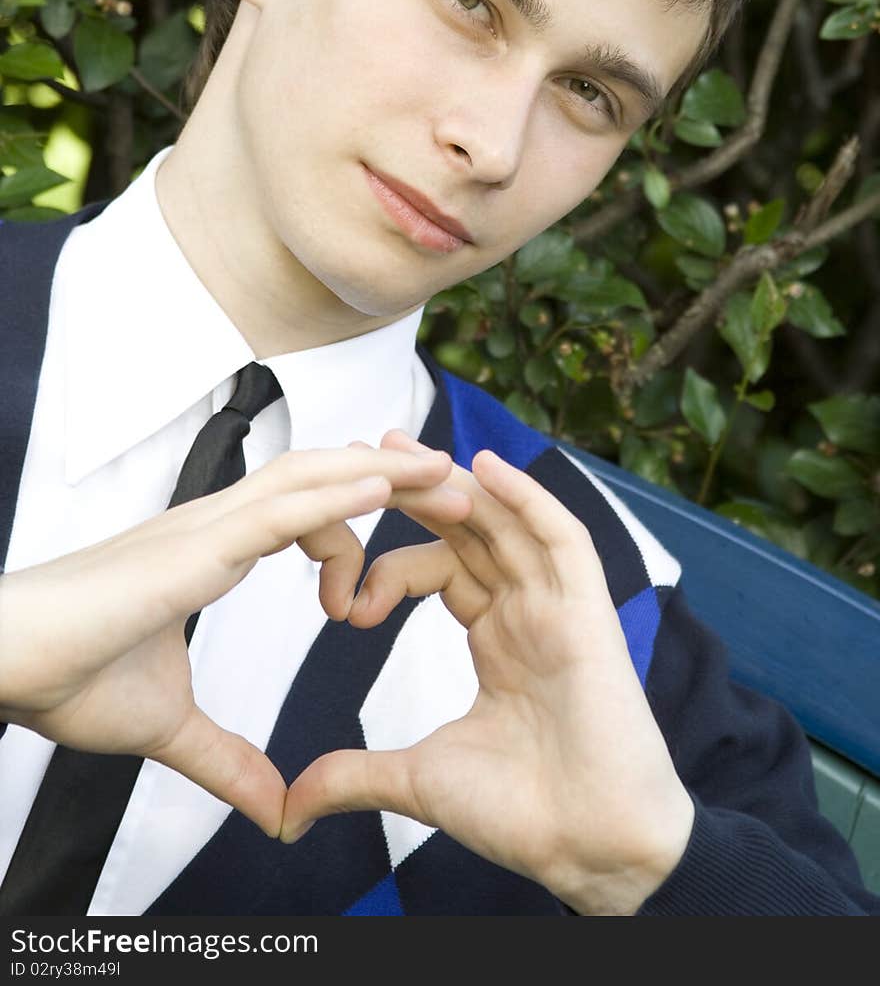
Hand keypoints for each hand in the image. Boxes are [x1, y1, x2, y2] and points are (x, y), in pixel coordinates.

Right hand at [0, 443, 463, 836]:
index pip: (304, 514)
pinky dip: (342, 490)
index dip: (356, 519)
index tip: (395, 557)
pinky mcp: (200, 541)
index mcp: (214, 550)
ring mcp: (210, 524)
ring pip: (312, 476)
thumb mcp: (170, 728)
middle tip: (455, 485)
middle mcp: (218, 524)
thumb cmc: (69, 678)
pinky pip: (285, 504)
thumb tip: (274, 809)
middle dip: (390, 478)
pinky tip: (388, 486)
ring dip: (384, 471)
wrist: (9, 662)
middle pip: (322, 479)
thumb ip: (227, 762)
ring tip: (448, 474)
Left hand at [280, 431, 693, 914]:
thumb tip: (290, 807)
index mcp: (499, 638)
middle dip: (418, 490)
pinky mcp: (589, 613)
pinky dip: (527, 498)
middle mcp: (529, 611)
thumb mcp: (421, 780)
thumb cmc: (524, 815)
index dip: (388, 566)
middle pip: (471, 529)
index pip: (440, 569)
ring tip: (404, 445)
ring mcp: (560, 607)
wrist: (589, 850)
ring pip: (508, 521)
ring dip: (458, 482)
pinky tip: (484, 465)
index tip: (341, 598)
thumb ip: (356, 776)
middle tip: (366, 449)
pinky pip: (562, 539)